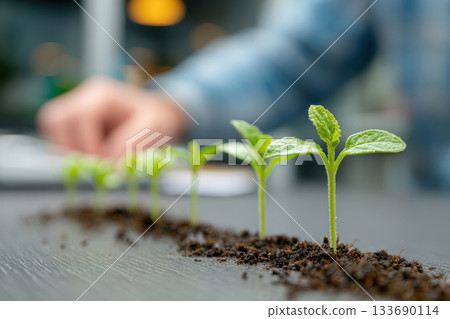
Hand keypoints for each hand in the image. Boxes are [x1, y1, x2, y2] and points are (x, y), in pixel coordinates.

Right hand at [37, 76, 187, 157]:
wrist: (157, 115)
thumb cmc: (157, 119)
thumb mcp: (155, 127)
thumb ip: (133, 143)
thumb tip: (111, 164)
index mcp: (102, 95)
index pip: (80, 117)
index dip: (88, 143)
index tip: (103, 162)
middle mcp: (83, 97)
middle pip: (56, 119)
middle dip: (72, 148)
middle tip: (95, 165)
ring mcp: (74, 108)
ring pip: (51, 127)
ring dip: (66, 150)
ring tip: (92, 162)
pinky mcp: (71, 123)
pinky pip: (55, 137)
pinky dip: (68, 152)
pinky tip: (90, 159)